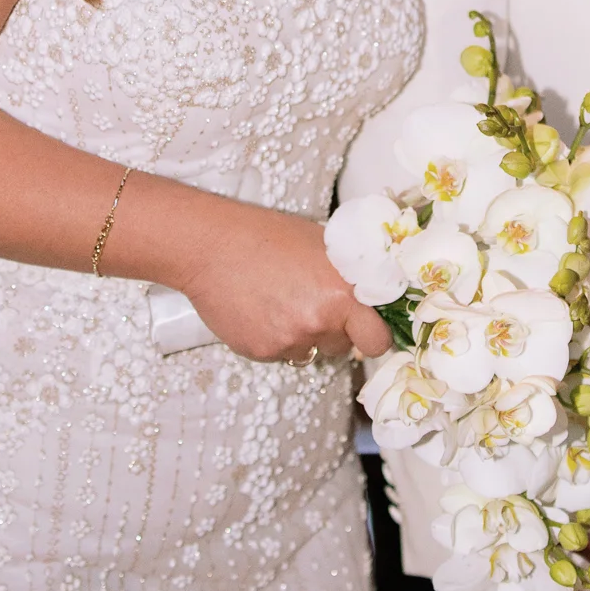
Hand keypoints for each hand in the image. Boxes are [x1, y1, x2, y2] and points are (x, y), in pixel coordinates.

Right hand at [178, 206, 390, 365]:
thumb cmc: (265, 236)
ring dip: (304, 335)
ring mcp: (290, 341)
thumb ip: (348, 275)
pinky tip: (261, 310)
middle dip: (335, 331)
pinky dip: (275, 337)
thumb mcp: (321, 244)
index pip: (378, 339)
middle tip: (314, 304)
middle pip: (345, 347)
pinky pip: (281, 354)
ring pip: (311, 351)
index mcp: (343, 293)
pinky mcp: (263, 352)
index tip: (365, 326)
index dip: (372, 333)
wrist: (211, 246)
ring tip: (281, 302)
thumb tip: (369, 293)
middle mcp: (320, 322)